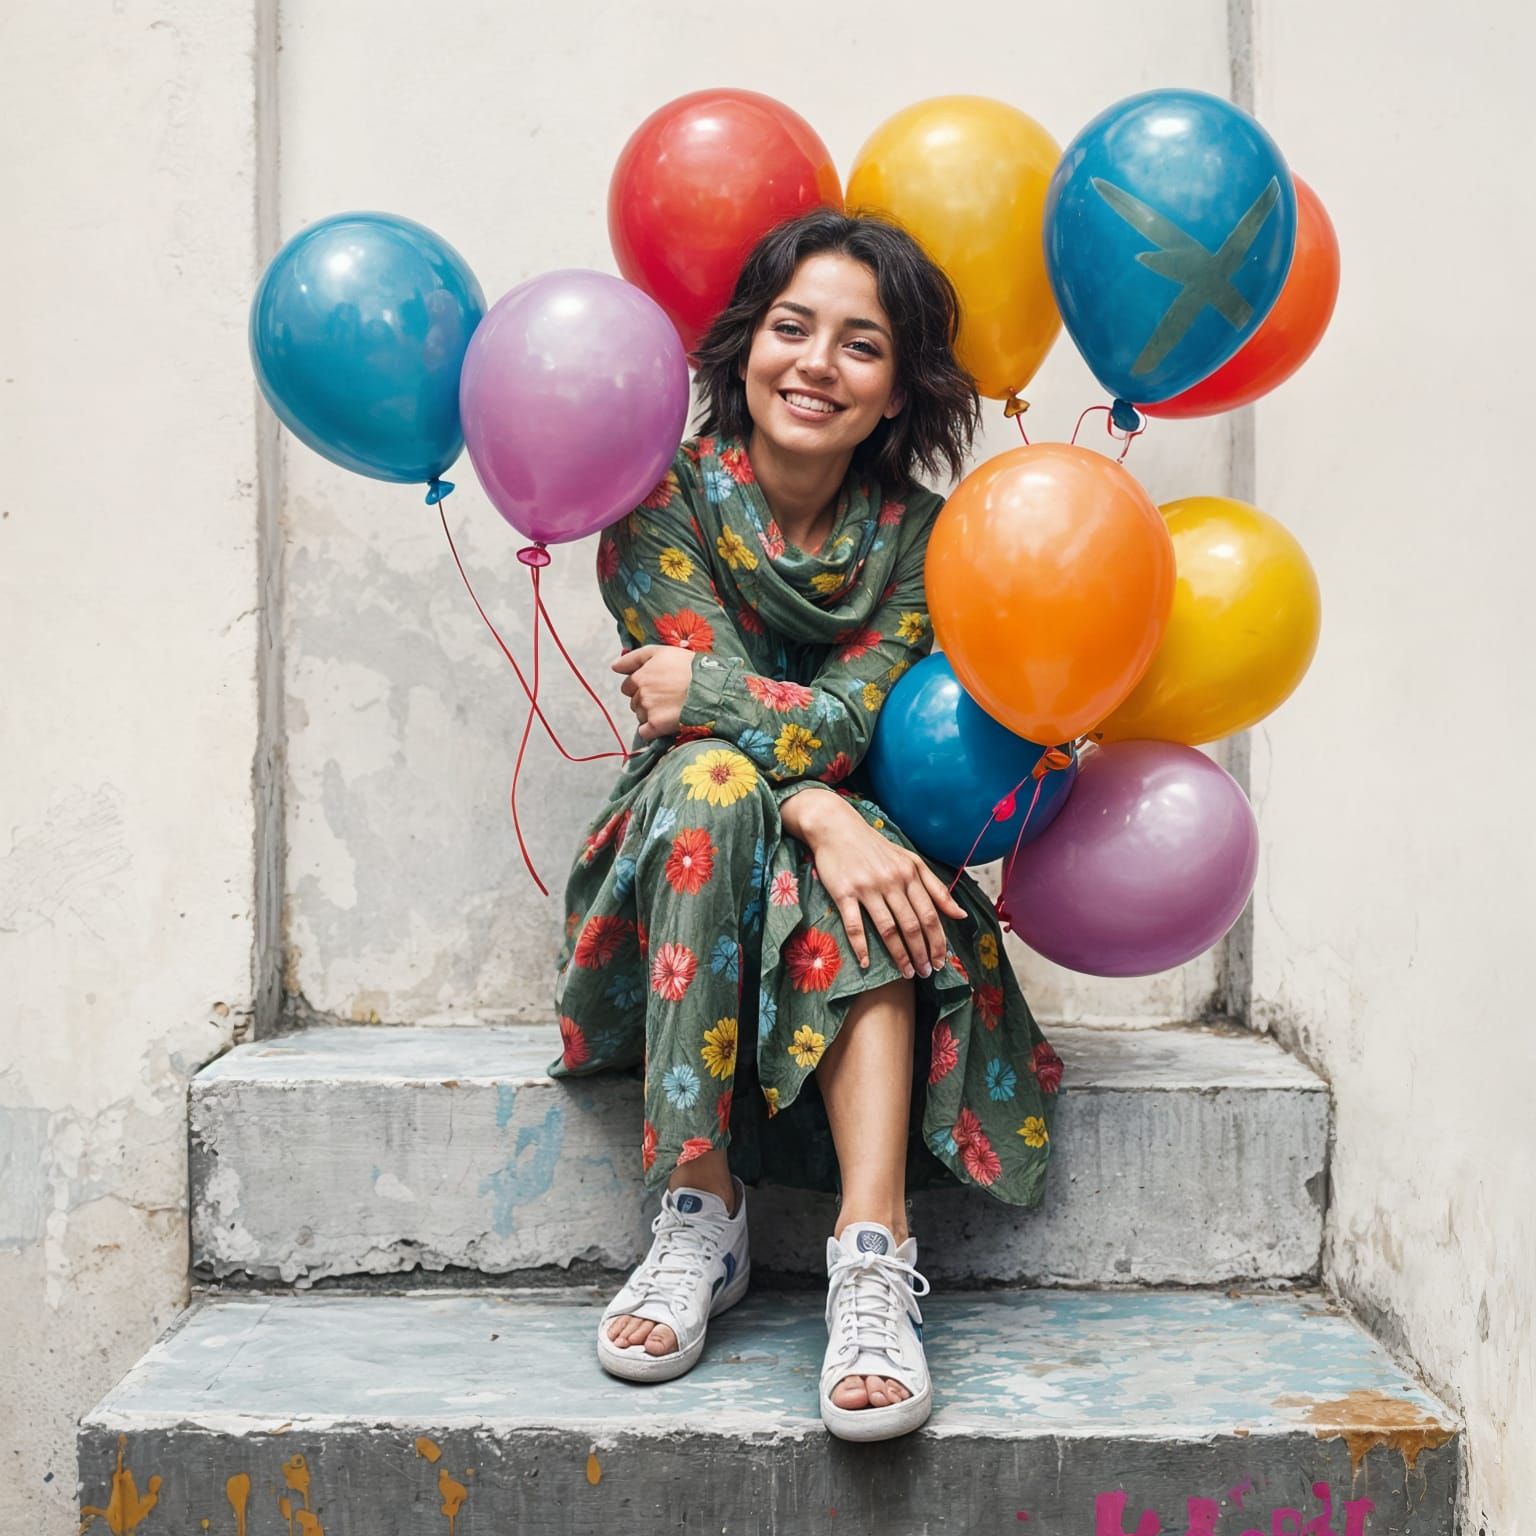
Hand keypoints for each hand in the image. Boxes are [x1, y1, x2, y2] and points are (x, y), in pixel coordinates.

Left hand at [612, 645, 694, 741]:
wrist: (710, 687)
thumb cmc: (689, 666)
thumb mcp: (662, 652)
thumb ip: (634, 658)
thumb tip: (614, 667)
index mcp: (640, 676)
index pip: (628, 686)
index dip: (641, 686)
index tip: (658, 686)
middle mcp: (641, 694)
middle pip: (634, 702)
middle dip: (646, 701)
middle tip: (667, 697)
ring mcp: (648, 710)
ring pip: (640, 716)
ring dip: (651, 715)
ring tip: (672, 708)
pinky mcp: (657, 726)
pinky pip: (645, 732)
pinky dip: (652, 730)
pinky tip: (666, 723)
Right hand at [782, 790, 967, 978]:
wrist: (836, 827)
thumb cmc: (875, 847)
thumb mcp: (910, 860)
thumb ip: (936, 888)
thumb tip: (960, 914)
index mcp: (910, 874)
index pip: (930, 914)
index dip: (938, 941)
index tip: (941, 962)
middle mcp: (892, 881)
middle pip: (912, 925)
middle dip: (922, 953)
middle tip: (925, 972)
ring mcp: (867, 887)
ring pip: (888, 928)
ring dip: (899, 955)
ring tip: (906, 973)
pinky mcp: (844, 892)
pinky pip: (854, 924)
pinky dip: (861, 946)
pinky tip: (866, 963)